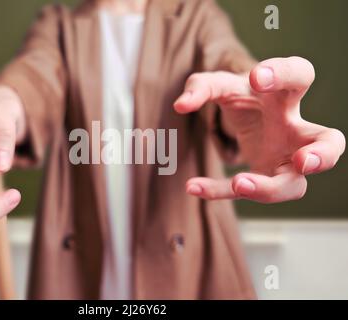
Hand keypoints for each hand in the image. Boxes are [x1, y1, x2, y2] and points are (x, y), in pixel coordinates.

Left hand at [174, 57, 345, 202]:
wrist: (248, 116)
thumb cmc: (243, 96)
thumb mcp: (220, 85)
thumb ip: (200, 87)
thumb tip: (180, 105)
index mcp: (286, 96)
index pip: (300, 76)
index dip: (284, 75)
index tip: (256, 77)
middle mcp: (295, 130)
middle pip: (329, 143)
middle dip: (322, 154)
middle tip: (303, 161)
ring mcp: (285, 160)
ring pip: (294, 184)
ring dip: (270, 188)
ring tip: (239, 182)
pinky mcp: (266, 178)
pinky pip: (248, 191)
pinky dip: (220, 191)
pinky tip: (193, 186)